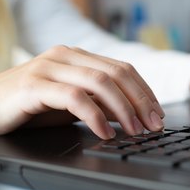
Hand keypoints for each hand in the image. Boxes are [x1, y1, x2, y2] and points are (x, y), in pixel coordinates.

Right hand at [0, 45, 164, 138]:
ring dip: (124, 109)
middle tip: (154, 124)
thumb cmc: (31, 105)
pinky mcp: (35, 86)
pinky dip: (95, 117)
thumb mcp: (74, 103)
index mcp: (78, 56)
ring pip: (100, 82)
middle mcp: (66, 56)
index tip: (158, 113)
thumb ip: (101, 103)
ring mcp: (50, 67)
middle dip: (141, 101)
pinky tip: (105, 133)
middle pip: (117, 74)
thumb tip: (133, 113)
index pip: (123, 68)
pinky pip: (74, 98)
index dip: (144, 91)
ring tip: (135, 130)